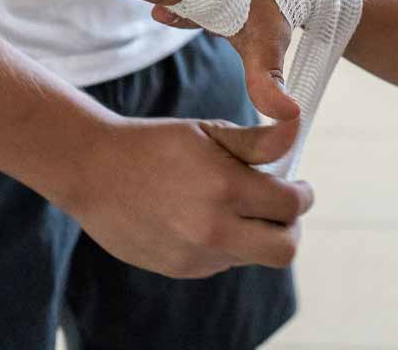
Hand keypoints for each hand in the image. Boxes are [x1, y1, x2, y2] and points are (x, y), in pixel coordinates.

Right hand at [68, 117, 312, 278]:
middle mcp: (213, 228)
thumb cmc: (155, 144)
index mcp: (225, 187)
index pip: (292, 205)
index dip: (303, 194)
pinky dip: (225, 243)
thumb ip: (258, 141)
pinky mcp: (180, 269)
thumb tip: (297, 129)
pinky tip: (202, 218)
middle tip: (280, 208)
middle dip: (290, 228)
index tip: (299, 187)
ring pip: (252, 256)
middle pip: (284, 250)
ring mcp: (195, 254)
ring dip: (256, 235)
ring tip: (232, 206)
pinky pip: (222, 262)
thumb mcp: (208, 132)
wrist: (93, 170)